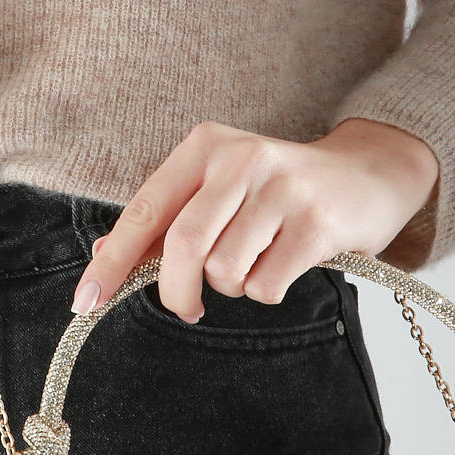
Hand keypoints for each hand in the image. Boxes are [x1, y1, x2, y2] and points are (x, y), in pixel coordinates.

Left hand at [70, 118, 439, 322]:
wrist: (369, 173)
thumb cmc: (281, 189)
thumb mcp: (221, 188)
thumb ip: (169, 219)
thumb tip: (109, 253)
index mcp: (206, 146)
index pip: (144, 211)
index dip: (111, 263)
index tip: (84, 304)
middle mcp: (242, 158)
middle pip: (184, 247)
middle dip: (176, 292)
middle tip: (187, 308)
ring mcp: (283, 189)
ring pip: (226, 271)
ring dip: (233, 287)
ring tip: (255, 265)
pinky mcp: (319, 222)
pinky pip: (267, 285)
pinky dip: (267, 290)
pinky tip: (284, 266)